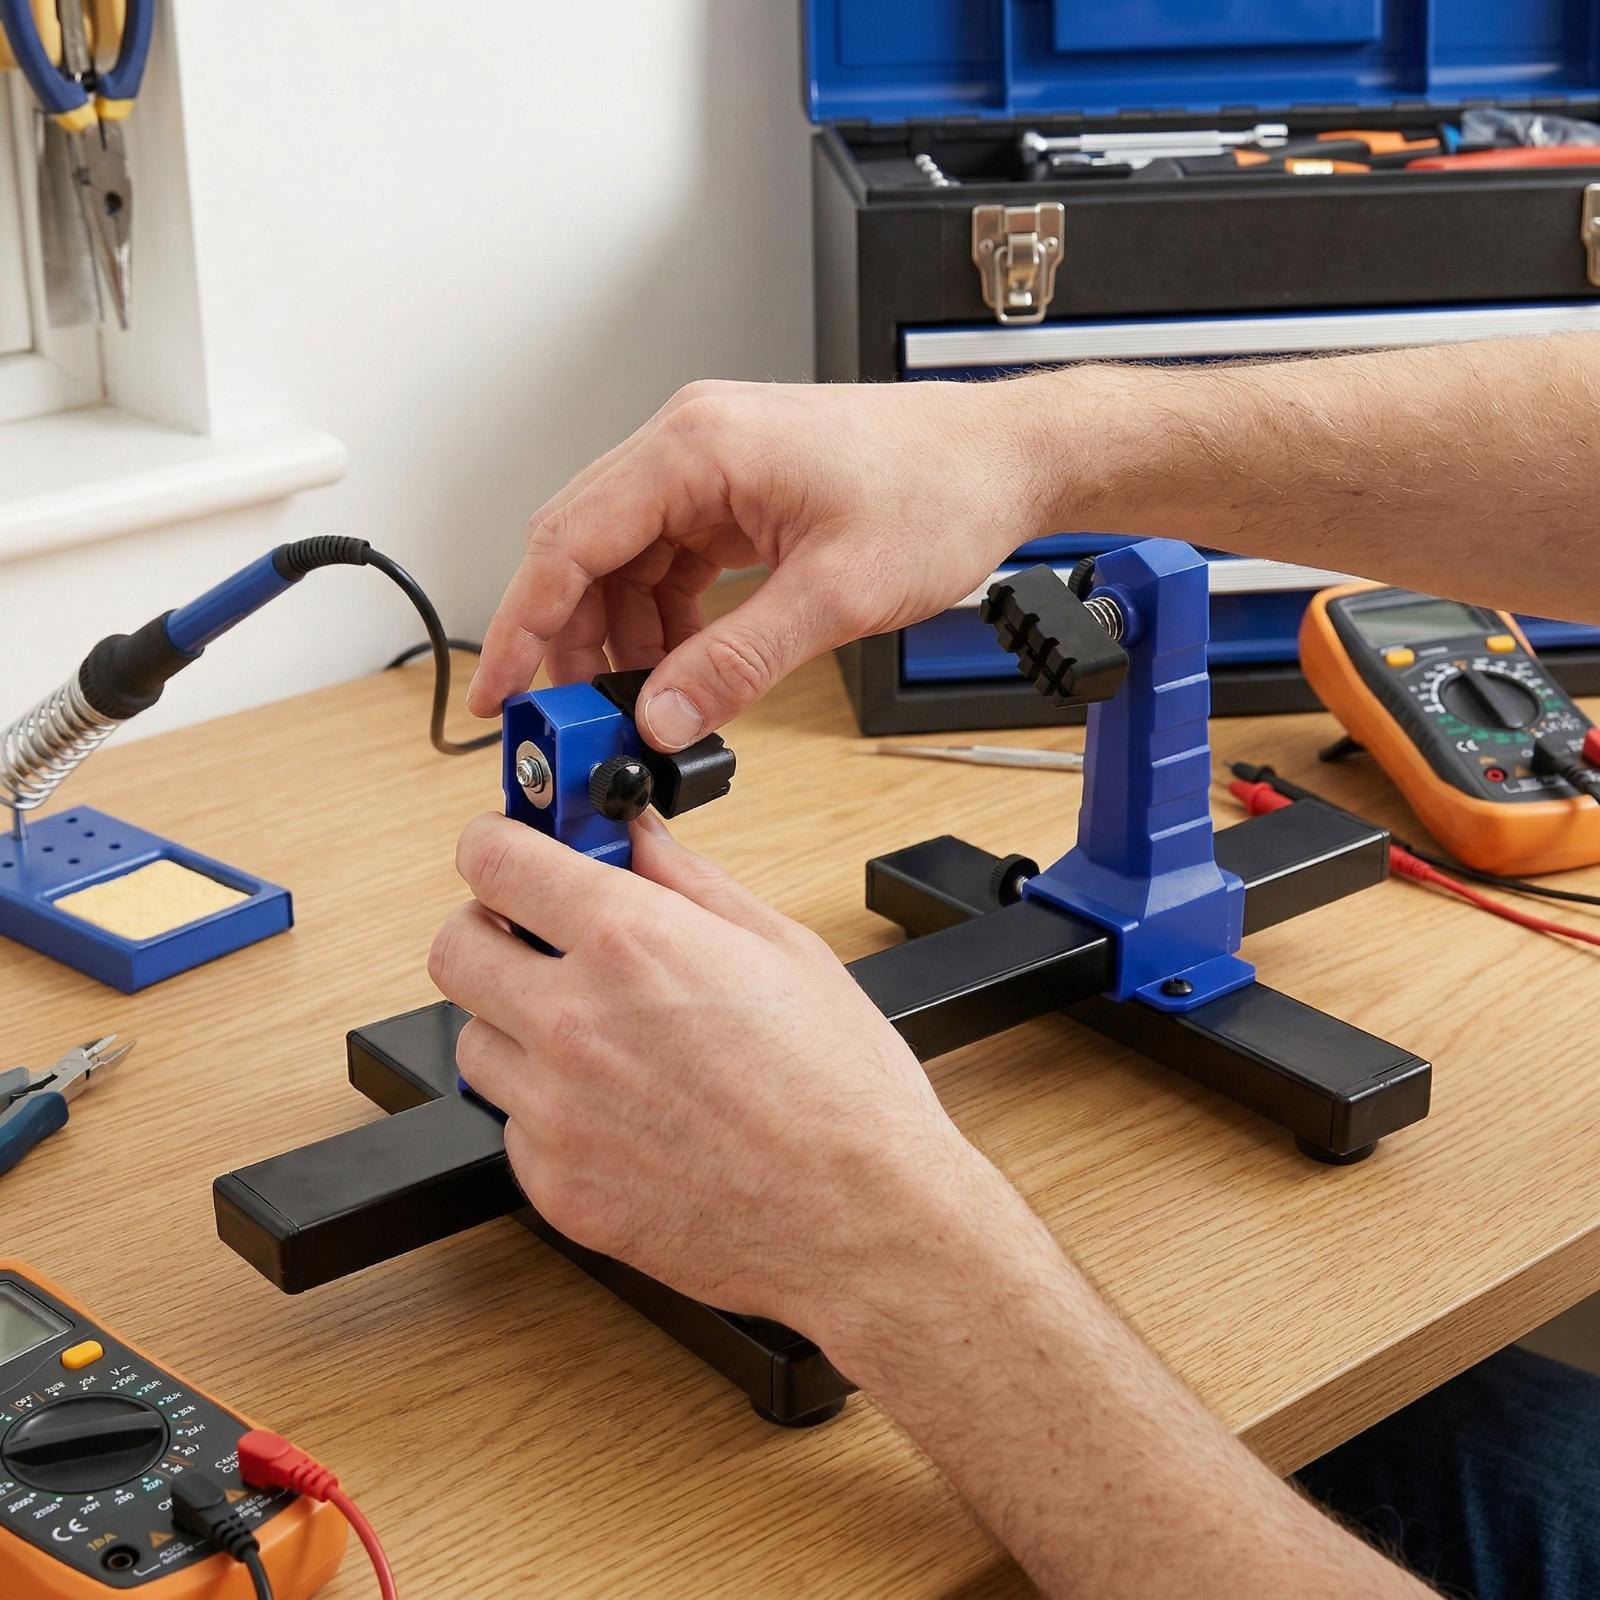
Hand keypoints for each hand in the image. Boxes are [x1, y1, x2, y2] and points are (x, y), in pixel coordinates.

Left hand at [426, 810, 986, 1334]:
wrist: (863, 1220)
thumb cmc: (843, 1090)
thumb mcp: (782, 947)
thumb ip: (689, 880)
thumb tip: (638, 837)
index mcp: (632, 942)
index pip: (493, 860)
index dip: (497, 843)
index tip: (508, 849)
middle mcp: (576, 1022)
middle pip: (453, 948)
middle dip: (489, 929)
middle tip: (538, 938)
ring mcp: (557, 1112)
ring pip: (473, 1040)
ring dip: (516, 1024)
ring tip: (596, 1036)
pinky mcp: (557, 1186)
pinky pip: (512, 1125)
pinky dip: (547, 1109)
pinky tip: (619, 1108)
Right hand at [466, 376, 1073, 746]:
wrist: (1005, 459)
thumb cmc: (940, 490)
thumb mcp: (837, 595)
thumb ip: (738, 661)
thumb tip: (663, 717)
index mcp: (698, 445)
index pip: (569, 537)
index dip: (524, 621)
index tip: (500, 687)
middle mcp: (692, 445)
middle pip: (584, 550)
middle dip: (573, 639)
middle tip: (577, 717)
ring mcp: (713, 468)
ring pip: (624, 563)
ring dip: (623, 637)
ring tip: (642, 705)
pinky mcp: (737, 496)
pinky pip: (670, 563)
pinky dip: (666, 621)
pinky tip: (684, 667)